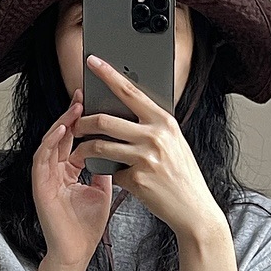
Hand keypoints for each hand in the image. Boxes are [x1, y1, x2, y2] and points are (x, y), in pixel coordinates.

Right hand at [31, 88, 115, 270]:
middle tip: (85, 93)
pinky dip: (51, 143)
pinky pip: (42, 159)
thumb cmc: (86, 228)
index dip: (83, 120)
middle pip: (62, 135)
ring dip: (62, 123)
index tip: (97, 102)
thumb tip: (119, 148)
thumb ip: (105, 170)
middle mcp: (54, 171)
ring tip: (76, 106)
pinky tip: (63, 130)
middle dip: (72, 114)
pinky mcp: (39, 186)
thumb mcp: (102, 192)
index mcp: (67, 171)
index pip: (74, 138)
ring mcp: (45, 178)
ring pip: (50, 142)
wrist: (76, 253)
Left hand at [68, 55, 219, 236]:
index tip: (92, 62)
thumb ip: (153, 127)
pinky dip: (107, 173)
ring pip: (100, 145)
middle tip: (76, 125)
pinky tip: (110, 175)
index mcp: (164, 121)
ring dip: (84, 149)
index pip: (130, 91)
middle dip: (83, 122)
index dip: (108, 74)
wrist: (194, 209)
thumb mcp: (174, 143)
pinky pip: (110, 171)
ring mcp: (146, 158)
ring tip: (79, 152)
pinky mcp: (137, 179)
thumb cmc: (183, 176)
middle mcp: (155, 136)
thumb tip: (127, 113)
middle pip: (105, 120)